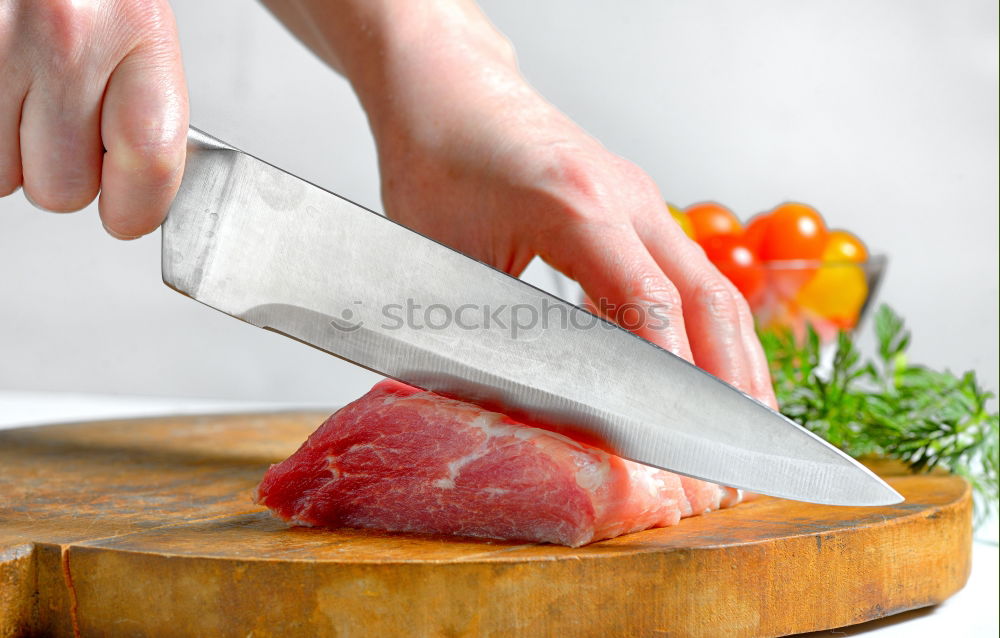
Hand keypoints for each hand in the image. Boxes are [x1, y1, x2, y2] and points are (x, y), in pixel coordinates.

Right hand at [0, 0, 187, 237]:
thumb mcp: (137, 31)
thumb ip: (145, 111)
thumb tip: (140, 195)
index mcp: (137, 32)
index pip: (151, 163)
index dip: (135, 206)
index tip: (126, 210)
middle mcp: (65, 37)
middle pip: (63, 189)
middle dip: (59, 166)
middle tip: (56, 114)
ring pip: (2, 179)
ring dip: (7, 148)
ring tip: (18, 89)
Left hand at [352, 14, 776, 404]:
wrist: (447, 88)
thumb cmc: (434, 159)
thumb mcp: (442, 257)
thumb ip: (486, 332)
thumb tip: (526, 413)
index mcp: (574, 205)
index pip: (647, 306)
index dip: (670, 384)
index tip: (682, 445)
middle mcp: (625, 196)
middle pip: (708, 297)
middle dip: (731, 385)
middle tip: (739, 459)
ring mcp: (639, 198)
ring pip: (711, 286)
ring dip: (733, 360)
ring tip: (745, 430)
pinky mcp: (636, 207)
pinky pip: (688, 273)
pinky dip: (707, 330)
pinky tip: (710, 371)